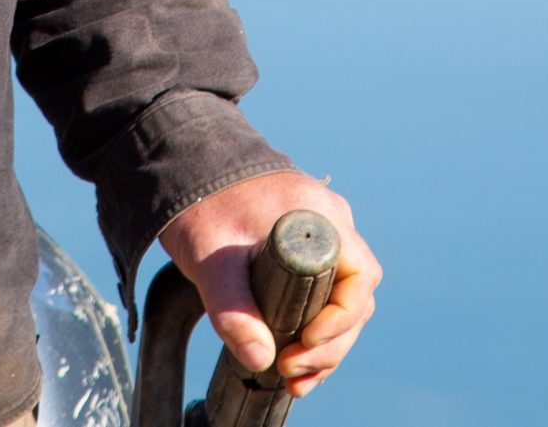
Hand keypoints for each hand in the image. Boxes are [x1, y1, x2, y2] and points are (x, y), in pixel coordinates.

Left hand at [159, 170, 380, 398]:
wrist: (187, 169)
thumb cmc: (201, 207)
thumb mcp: (211, 261)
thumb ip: (233, 310)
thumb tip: (261, 360)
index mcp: (317, 216)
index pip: (360, 275)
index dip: (340, 318)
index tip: (304, 342)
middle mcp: (328, 221)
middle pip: (355, 294)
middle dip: (330, 343)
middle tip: (290, 370)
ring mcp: (319, 231)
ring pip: (343, 296)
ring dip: (325, 343)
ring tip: (293, 378)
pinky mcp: (304, 244)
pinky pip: (325, 288)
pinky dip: (316, 328)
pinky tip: (294, 359)